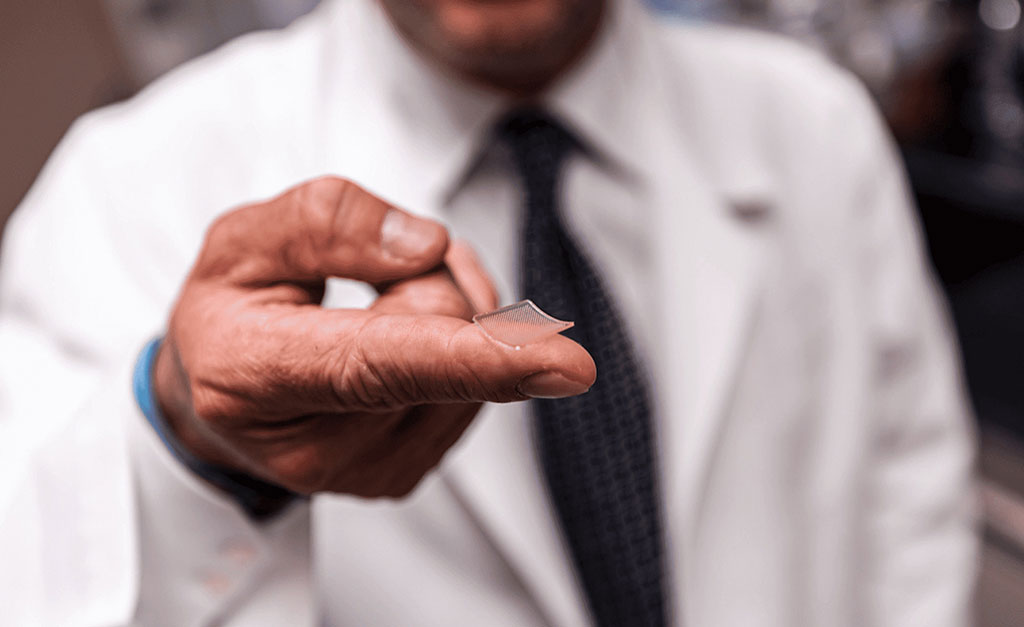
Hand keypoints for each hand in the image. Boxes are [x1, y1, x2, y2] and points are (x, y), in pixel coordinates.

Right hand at [154, 177, 594, 497]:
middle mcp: (316, 447)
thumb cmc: (230, 313)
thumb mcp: (241, 239)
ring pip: (475, 356)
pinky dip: (453, 353)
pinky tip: (397, 349)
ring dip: (443, 315)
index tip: (566, 364)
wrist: (215, 397)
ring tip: (372, 317)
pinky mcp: (404, 475)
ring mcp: (367, 471)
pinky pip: (477, 389)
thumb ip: (327, 223)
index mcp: (255, 376)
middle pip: (446, 331)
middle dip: (425, 279)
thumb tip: (427, 248)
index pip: (379, 362)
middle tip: (365, 283)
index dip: (475, 358)